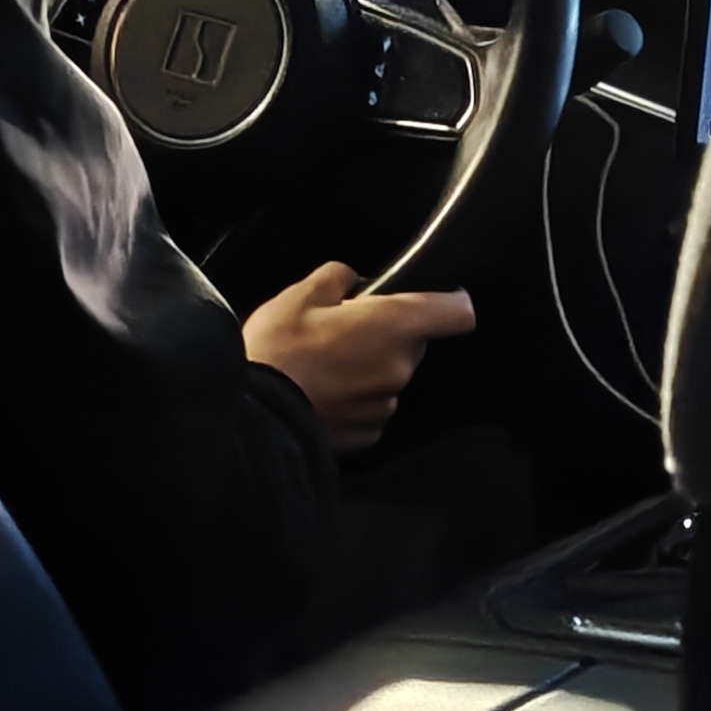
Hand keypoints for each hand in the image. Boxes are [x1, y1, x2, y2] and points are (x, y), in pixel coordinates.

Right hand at [243, 261, 476, 455]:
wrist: (253, 416)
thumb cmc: (276, 352)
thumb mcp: (299, 296)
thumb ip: (337, 277)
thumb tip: (350, 279)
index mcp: (393, 325)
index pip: (457, 312)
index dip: (449, 301)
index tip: (435, 298)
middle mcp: (400, 367)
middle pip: (415, 343)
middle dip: (389, 334)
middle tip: (344, 331)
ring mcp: (386, 404)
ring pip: (391, 376)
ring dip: (370, 368)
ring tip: (326, 366)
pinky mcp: (370, 433)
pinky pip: (372, 407)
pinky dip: (355, 399)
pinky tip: (323, 393)